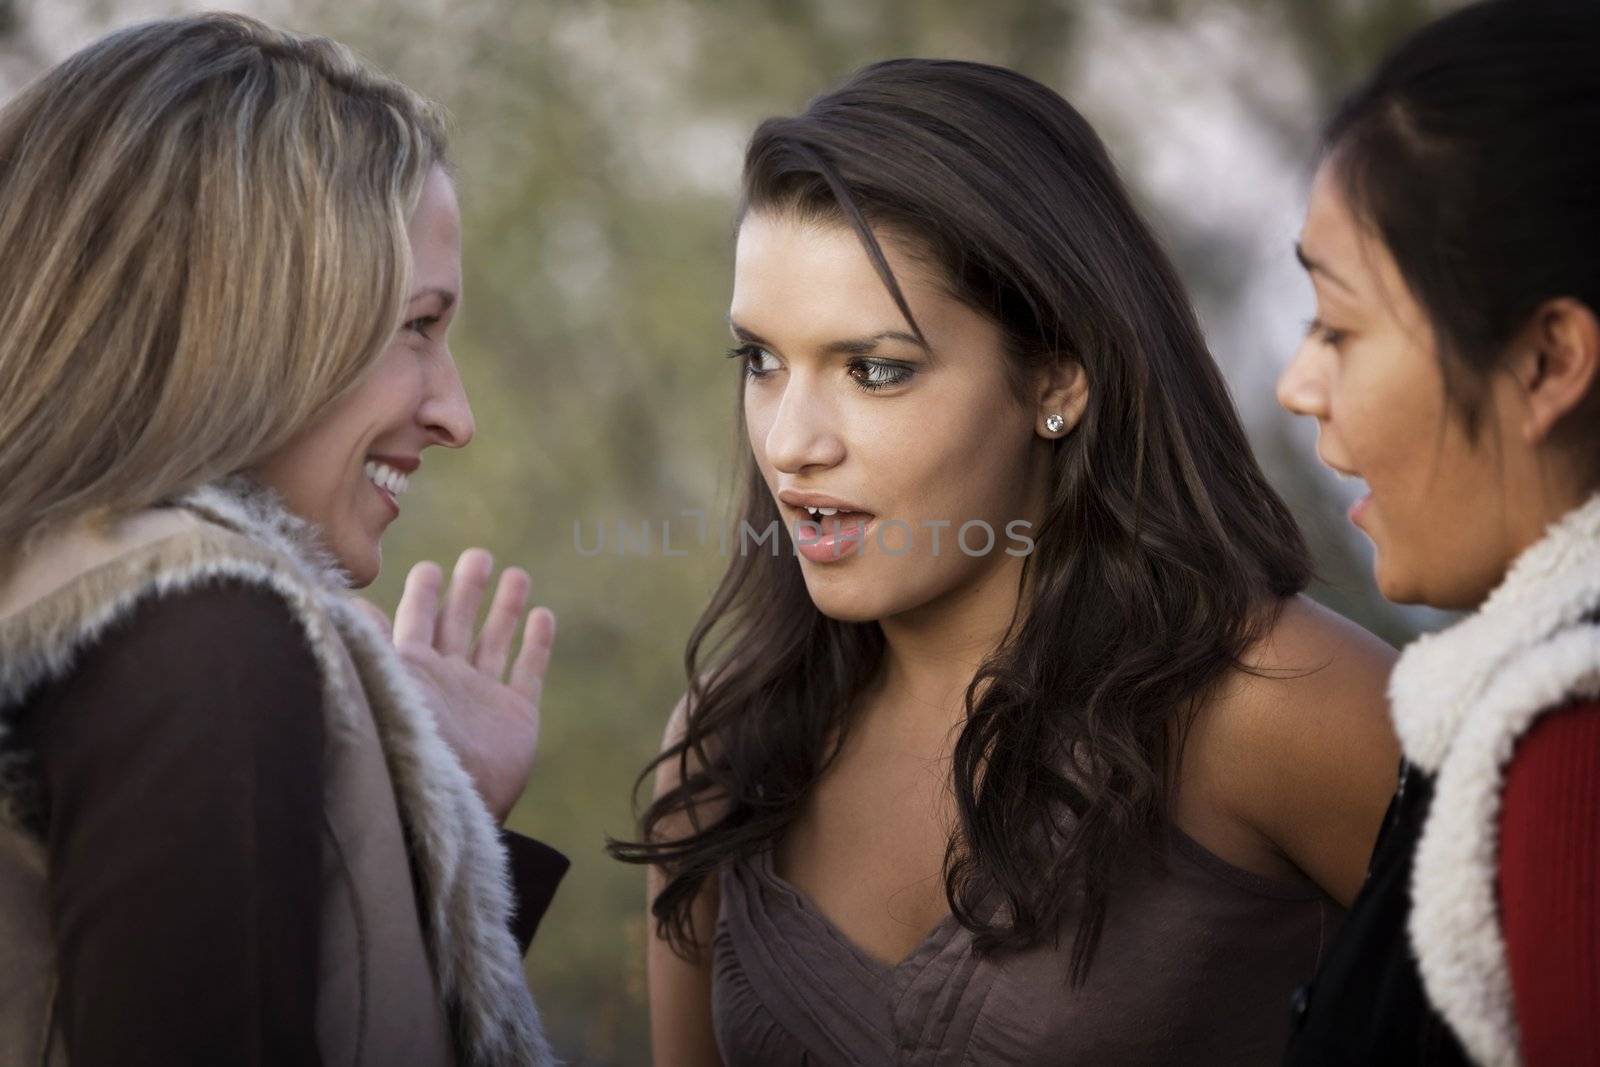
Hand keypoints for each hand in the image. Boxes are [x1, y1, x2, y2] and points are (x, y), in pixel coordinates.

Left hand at [356, 548, 554, 821]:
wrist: (445, 804)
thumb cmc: (404, 744)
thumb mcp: (378, 684)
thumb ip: (367, 643)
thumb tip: (345, 603)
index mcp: (411, 670)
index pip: (416, 621)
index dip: (423, 594)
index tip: (430, 567)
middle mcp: (446, 680)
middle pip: (458, 623)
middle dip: (467, 589)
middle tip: (478, 556)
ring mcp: (483, 697)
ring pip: (496, 640)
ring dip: (505, 608)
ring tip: (516, 574)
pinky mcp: (516, 717)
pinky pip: (529, 672)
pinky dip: (537, 644)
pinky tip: (543, 616)